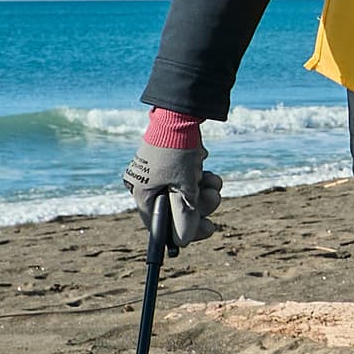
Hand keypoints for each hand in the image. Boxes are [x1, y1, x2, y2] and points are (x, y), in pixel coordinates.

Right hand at [121, 126, 222, 251]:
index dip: (185, 231)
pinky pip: (189, 178)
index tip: (208, 229)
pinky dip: (201, 177)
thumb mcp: (183, 188)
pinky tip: (205, 167)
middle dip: (200, 206)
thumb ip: (184, 217)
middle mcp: (148, 184)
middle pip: (177, 210)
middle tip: (212, 198)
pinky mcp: (173, 161)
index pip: (160, 225)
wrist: (182, 111)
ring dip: (204, 191)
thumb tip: (182, 241)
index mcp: (142, 193)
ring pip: (187, 194)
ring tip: (212, 180)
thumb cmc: (177, 150)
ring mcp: (160, 171)